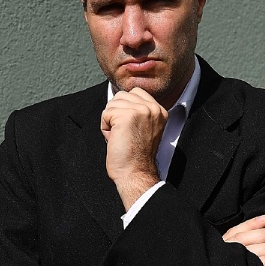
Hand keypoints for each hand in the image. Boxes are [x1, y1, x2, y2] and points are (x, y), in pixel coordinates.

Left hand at [100, 87, 167, 209]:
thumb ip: (139, 112)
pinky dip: (105, 127)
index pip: (135, 92)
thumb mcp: (145, 127)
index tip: (129, 127)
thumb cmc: (136, 155)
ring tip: (120, 136)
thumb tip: (120, 99)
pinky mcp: (126, 116)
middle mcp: (152, 108)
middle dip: (116, 114)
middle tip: (124, 134)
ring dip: (110, 121)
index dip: (125, 108)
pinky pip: (105, 114)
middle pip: (121, 96)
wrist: (135, 172)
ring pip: (112, 104)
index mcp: (159, 110)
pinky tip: (115, 139)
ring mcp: (140, 110)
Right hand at [222, 215, 264, 265]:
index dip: (251, 224)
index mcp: (220, 247)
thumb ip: (239, 247)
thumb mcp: (226, 256)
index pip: (236, 232)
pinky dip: (263, 262)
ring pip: (248, 251)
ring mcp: (226, 265)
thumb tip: (260, 233)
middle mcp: (222, 253)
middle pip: (244, 239)